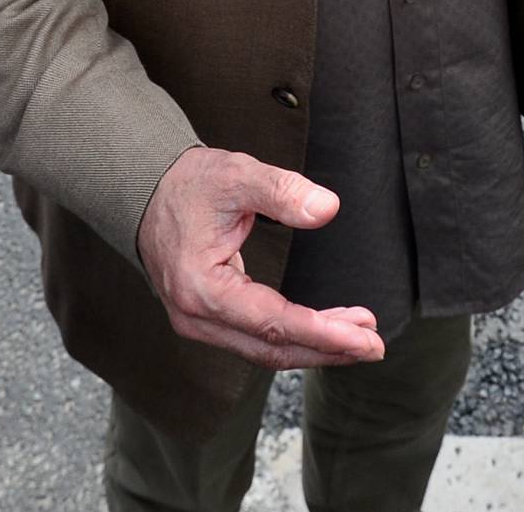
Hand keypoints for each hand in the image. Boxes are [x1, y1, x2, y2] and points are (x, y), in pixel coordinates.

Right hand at [136, 146, 384, 368]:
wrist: (150, 189)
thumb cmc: (191, 183)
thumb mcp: (237, 175)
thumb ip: (283, 190)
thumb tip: (328, 208)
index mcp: (200, 288)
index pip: (271, 322)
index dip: (321, 332)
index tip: (364, 335)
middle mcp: (196, 317)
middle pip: (270, 347)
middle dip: (326, 348)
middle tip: (374, 344)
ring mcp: (200, 322)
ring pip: (264, 349)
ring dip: (314, 345)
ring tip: (360, 334)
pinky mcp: (209, 317)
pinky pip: (256, 337)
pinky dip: (294, 336)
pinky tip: (326, 328)